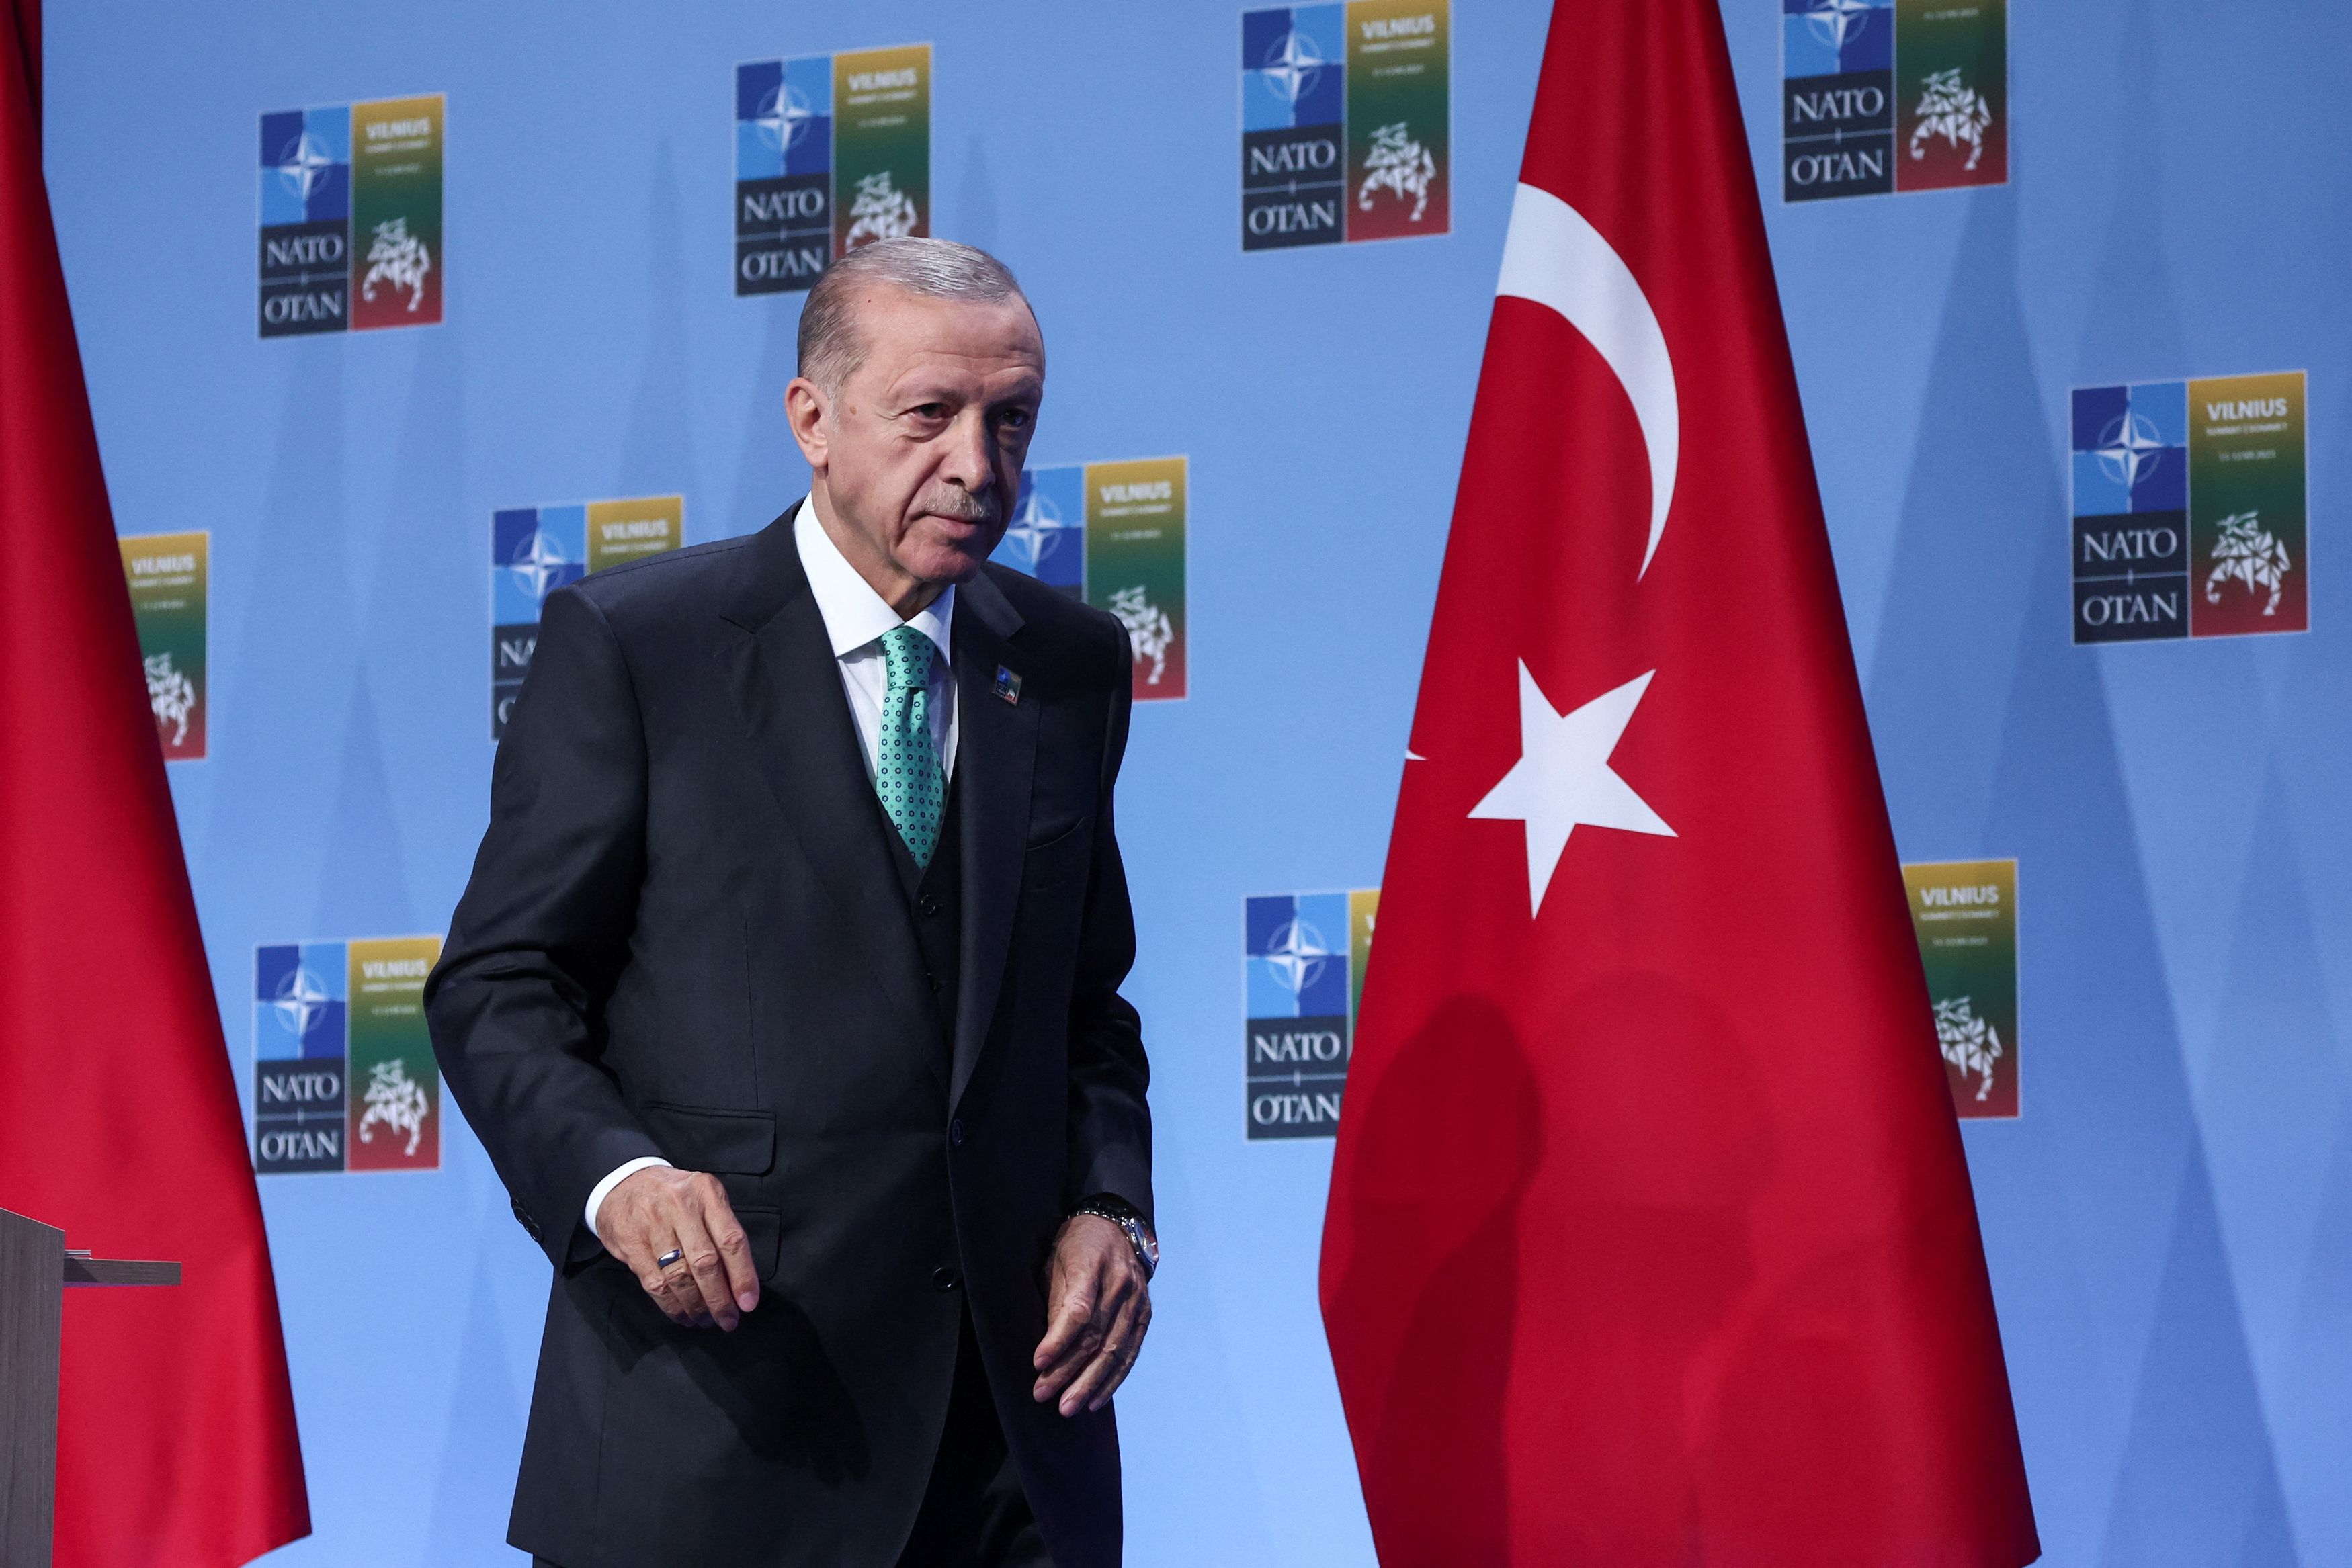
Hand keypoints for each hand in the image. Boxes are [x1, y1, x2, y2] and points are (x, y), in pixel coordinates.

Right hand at [597, 1166, 761, 1329]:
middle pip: (705, 1262)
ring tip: (705, 1319)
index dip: (743, 1275)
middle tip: (728, 1319)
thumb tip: (741, 1279)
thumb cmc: (674, 1196)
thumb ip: (722, 1229)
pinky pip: (655, 1283)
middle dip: (719, 1299)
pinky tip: (682, 1314)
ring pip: (679, 1276)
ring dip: (696, 1306)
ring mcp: (653, 1224)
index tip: (748, 1302)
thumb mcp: (703, 1197)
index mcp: (706, 1193)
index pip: (731, 1239)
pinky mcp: (631, 1243)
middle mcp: (680, 1206)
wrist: (624, 1182)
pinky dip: (671, 1305)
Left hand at [1032, 1214, 1151, 1415]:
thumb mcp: (1057, 1263)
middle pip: (1096, 1336)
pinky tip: (1096, 1399)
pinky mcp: (1145, 1314)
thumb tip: (1047, 1351)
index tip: (1038, 1364)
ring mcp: (1137, 1300)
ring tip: (1068, 1406)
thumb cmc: (1076, 1246)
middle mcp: (1121, 1284)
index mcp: (1093, 1264)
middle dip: (1069, 1371)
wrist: (1117, 1226)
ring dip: (1090, 1383)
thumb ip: (1056, 1303)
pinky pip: (1131, 1352)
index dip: (1059, 1339)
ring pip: (1115, 1350)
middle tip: (1044, 1395)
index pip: (1078, 1309)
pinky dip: (1113, 1379)